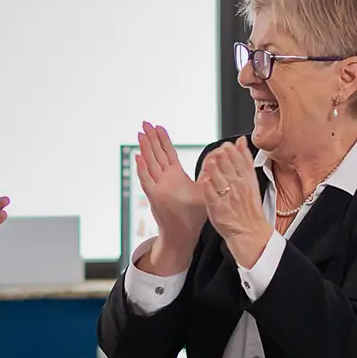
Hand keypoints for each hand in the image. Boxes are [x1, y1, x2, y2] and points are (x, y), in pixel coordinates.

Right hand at [134, 123, 207, 274]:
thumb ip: (208, 174)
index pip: (168, 153)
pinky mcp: (154, 198)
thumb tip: (219, 159)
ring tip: (140, 134)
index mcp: (175, 176)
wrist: (184, 234)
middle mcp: (165, 179)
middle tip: (145, 123)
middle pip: (156, 154)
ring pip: (150, 164)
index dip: (163, 140)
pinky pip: (147, 181)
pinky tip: (138, 158)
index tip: (158, 126)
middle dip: (151, 138)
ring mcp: (158, 187)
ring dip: (144, 149)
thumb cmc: (193, 215)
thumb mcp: (204, 190)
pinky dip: (142, 170)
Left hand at [199, 138, 270, 268]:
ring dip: (212, 167)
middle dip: (220, 156)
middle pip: (227, 164)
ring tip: (210, 165)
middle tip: (216, 154)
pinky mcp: (217, 207)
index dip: (230, 150)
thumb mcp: (252, 181)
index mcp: (248, 179)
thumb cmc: (249, 208)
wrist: (250, 233)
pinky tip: (205, 181)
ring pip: (217, 175)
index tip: (225, 147)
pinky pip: (209, 191)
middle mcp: (239, 186)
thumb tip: (241, 140)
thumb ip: (246, 160)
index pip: (238, 158)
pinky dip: (207, 184)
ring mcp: (228, 197)